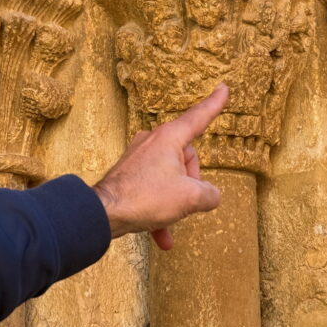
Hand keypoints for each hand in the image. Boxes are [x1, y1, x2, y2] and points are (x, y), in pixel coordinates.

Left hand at [94, 84, 228, 249]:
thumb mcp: (190, 198)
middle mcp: (153, 142)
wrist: (103, 213)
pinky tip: (161, 237)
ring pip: (170, 177)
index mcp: (170, 138)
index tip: (223, 89)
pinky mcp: (128, 175)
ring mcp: (139, 158)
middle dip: (191, 182)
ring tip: (170, 221)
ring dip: (175, 202)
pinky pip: (153, 191)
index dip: (214, 104)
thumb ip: (210, 194)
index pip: (198, 117)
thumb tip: (210, 195)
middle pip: (186, 158)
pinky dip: (160, 212)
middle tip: (187, 201)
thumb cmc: (145, 197)